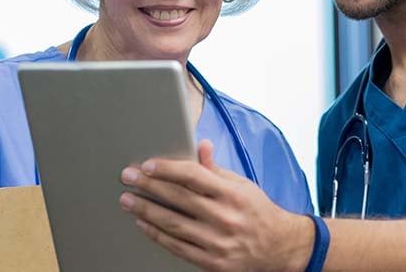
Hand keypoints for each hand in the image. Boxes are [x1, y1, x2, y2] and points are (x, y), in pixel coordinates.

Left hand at [119, 140, 313, 271]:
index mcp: (232, 194)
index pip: (194, 176)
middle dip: (148, 186)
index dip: (168, 169)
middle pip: (179, 199)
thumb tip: (200, 146)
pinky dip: (157, 234)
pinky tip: (143, 223)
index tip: (147, 165)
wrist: (278, 248)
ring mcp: (217, 242)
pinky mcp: (212, 262)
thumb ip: (216, 169)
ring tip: (128, 199)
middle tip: (127, 177)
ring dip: (146, 210)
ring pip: (173, 224)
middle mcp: (225, 218)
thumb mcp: (242, 184)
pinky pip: (177, 247)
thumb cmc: (258, 211)